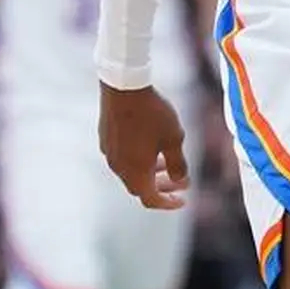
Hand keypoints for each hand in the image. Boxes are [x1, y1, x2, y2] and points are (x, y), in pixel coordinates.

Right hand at [99, 83, 189, 209]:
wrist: (124, 86)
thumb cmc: (152, 113)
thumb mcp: (174, 138)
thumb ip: (178, 163)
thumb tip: (180, 180)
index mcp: (135, 172)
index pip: (151, 200)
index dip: (168, 203)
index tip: (183, 200)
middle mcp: (119, 167)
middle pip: (140, 187)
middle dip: (162, 187)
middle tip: (180, 182)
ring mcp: (110, 153)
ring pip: (131, 172)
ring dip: (151, 172)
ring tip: (168, 162)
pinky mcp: (106, 138)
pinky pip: (123, 158)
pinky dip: (139, 159)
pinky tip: (150, 145)